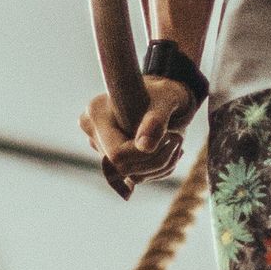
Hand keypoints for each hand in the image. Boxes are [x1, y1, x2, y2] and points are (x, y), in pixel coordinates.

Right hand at [78, 75, 195, 189]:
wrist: (165, 97)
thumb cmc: (165, 92)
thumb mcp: (166, 100)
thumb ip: (156, 120)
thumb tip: (145, 147)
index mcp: (96, 114)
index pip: (116, 155)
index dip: (145, 155)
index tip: (169, 137)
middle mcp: (92, 132)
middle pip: (123, 168)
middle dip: (156, 160)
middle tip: (177, 139)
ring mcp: (100, 147)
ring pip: (133, 176)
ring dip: (162, 164)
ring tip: (176, 141)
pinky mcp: (113, 158)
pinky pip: (137, 177)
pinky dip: (158, 169)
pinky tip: (168, 151)